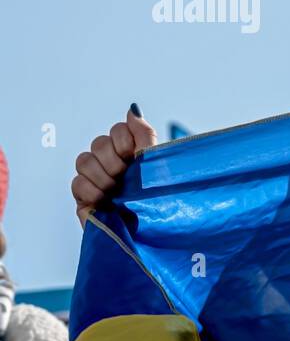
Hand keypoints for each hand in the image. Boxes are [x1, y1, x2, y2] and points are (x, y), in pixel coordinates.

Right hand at [71, 105, 156, 226]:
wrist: (154, 231)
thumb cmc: (162, 200)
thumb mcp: (158, 164)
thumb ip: (145, 135)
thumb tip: (132, 109)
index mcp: (133, 154)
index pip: (118, 130)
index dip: (124, 141)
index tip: (135, 156)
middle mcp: (113, 164)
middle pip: (98, 143)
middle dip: (113, 160)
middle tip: (125, 176)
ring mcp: (97, 181)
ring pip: (83, 160)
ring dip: (103, 176)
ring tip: (117, 190)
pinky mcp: (85, 200)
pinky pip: (77, 183)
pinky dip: (92, 190)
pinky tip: (106, 200)